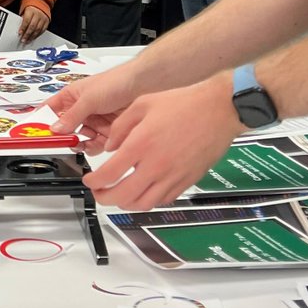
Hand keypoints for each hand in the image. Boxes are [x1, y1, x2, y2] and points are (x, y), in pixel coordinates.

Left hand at [18, 5, 50, 42]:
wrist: (41, 4)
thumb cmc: (31, 9)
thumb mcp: (25, 12)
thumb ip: (22, 19)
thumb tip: (20, 29)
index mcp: (31, 11)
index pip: (26, 20)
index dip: (23, 28)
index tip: (20, 33)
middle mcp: (38, 15)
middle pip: (32, 26)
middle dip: (27, 34)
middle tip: (23, 40)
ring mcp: (43, 19)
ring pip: (38, 30)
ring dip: (32, 37)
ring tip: (27, 41)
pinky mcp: (47, 22)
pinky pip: (42, 30)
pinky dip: (37, 35)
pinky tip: (33, 38)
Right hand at [44, 61, 140, 147]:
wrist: (144, 85)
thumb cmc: (115, 82)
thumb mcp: (89, 99)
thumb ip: (72, 115)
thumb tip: (55, 129)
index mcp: (71, 96)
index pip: (50, 110)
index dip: (41, 121)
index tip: (35, 133)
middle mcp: (81, 110)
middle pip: (64, 128)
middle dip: (63, 136)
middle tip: (62, 142)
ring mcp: (94, 121)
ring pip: (80, 138)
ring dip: (79, 143)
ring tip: (81, 144)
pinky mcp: (107, 131)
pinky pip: (95, 144)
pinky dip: (95, 147)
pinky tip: (97, 144)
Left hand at [81, 73, 241, 208]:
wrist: (218, 110)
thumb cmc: (184, 103)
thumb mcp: (142, 104)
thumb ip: (120, 127)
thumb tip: (110, 146)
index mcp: (141, 144)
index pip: (109, 174)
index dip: (94, 182)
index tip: (89, 180)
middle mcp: (156, 165)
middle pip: (123, 196)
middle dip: (104, 198)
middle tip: (98, 192)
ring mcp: (173, 176)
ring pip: (143, 204)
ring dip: (125, 204)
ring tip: (118, 195)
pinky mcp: (187, 181)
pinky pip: (163, 200)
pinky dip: (148, 200)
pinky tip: (142, 191)